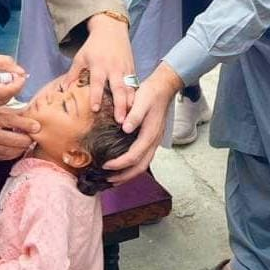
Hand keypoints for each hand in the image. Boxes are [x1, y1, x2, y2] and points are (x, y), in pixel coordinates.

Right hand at [0, 49, 25, 108]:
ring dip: (8, 93)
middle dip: (14, 88)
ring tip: (7, 81)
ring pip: (2, 104)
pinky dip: (1, 97)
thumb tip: (22, 73)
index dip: (17, 84)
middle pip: (6, 99)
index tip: (22, 76)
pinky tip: (0, 87)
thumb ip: (7, 64)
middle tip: (16, 77)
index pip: (6, 91)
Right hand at [0, 105, 38, 159]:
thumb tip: (27, 117)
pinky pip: (2, 157)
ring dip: (21, 148)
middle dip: (26, 140)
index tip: (37, 126)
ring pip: (8, 151)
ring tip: (28, 143)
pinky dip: (12, 154)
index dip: (25, 124)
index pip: (9, 121)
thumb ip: (5, 114)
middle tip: (34, 137)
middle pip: (11, 139)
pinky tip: (18, 150)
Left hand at [66, 13, 134, 122]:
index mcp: (99, 65)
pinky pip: (134, 85)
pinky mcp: (132, 69)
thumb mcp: (80, 57)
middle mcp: (113, 68)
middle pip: (118, 88)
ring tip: (130, 119)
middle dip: (120, 105)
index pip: (97, 83)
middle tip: (120, 121)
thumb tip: (63, 90)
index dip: (96, 96)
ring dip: (129, 104)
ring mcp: (125, 69)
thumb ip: (73, 74)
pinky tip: (135, 109)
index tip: (95, 109)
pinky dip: (135, 97)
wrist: (111, 29)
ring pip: (129, 89)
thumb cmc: (93, 45)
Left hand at [104, 62, 182, 183]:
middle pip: (140, 167)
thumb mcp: (141, 100)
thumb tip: (125, 129)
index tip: (105, 166)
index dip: (119, 164)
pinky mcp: (152, 139)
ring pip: (143, 164)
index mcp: (150, 134)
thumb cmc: (151, 93)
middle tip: (108, 181)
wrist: (163, 87)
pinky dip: (133, 165)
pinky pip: (143, 158)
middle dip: (124, 176)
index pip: (134, 156)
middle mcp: (153, 141)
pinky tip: (124, 164)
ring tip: (114, 178)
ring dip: (129, 173)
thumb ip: (134, 115)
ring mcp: (154, 141)